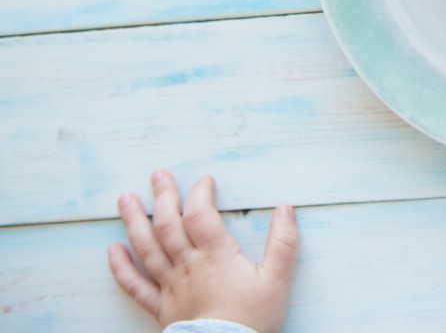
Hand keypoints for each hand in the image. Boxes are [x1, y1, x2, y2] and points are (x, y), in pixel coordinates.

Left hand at [107, 170, 299, 332]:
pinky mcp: (162, 307)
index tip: (205, 180)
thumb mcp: (277, 279)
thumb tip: (285, 208)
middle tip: (157, 174)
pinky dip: (121, 268)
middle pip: (168, 225)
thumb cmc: (252, 319)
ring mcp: (170, 286)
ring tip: (125, 199)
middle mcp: (187, 266)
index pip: (199, 215)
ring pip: (146, 249)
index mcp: (214, 256)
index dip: (200, 193)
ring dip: (134, 222)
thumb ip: (283, 242)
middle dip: (162, 197)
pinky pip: (135, 287)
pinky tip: (112, 251)